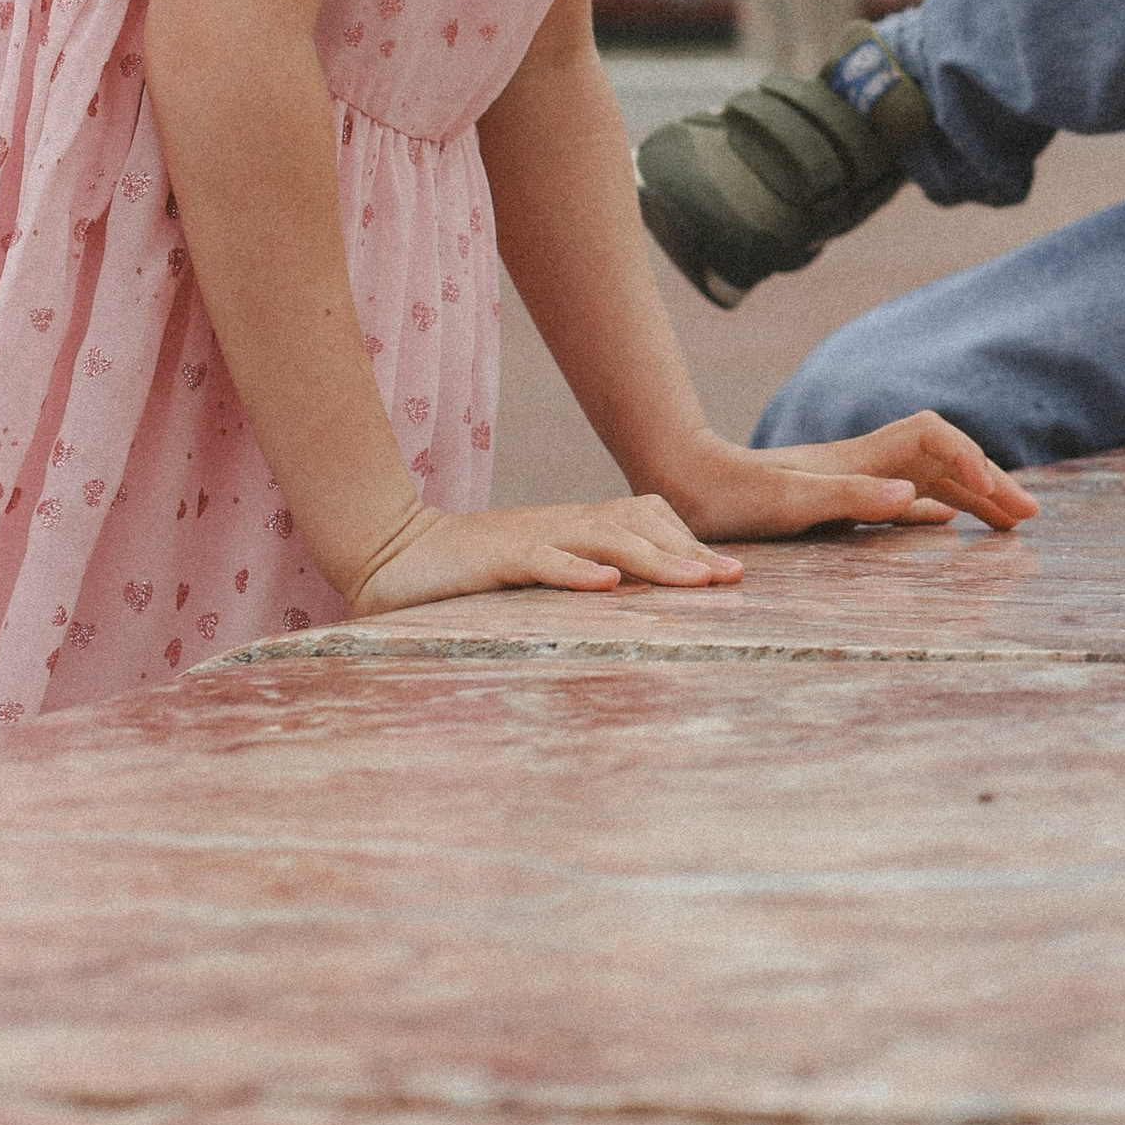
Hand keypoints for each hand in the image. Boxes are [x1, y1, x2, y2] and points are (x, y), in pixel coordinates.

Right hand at [346, 492, 747, 614]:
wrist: (391, 552)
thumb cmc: (467, 574)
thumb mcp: (534, 575)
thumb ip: (577, 583)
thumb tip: (631, 605)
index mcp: (574, 529)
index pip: (645, 519)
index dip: (687, 543)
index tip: (728, 575)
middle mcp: (561, 525)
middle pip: (639, 524)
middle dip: (690, 553)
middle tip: (734, 580)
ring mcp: (530, 537)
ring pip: (605, 539)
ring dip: (655, 560)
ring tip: (697, 582)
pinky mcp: (495, 558)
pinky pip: (542, 560)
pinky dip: (576, 571)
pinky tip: (607, 586)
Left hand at [633, 412, 1037, 539]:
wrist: (685, 484)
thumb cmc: (732, 497)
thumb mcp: (790, 502)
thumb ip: (852, 496)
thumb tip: (917, 499)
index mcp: (861, 460)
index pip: (935, 440)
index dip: (971, 461)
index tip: (994, 499)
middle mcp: (865, 464)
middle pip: (945, 460)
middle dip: (990, 484)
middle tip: (1030, 518)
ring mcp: (855, 481)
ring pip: (930, 481)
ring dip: (971, 497)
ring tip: (1009, 523)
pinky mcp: (839, 502)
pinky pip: (904, 501)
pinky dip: (936, 509)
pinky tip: (947, 523)